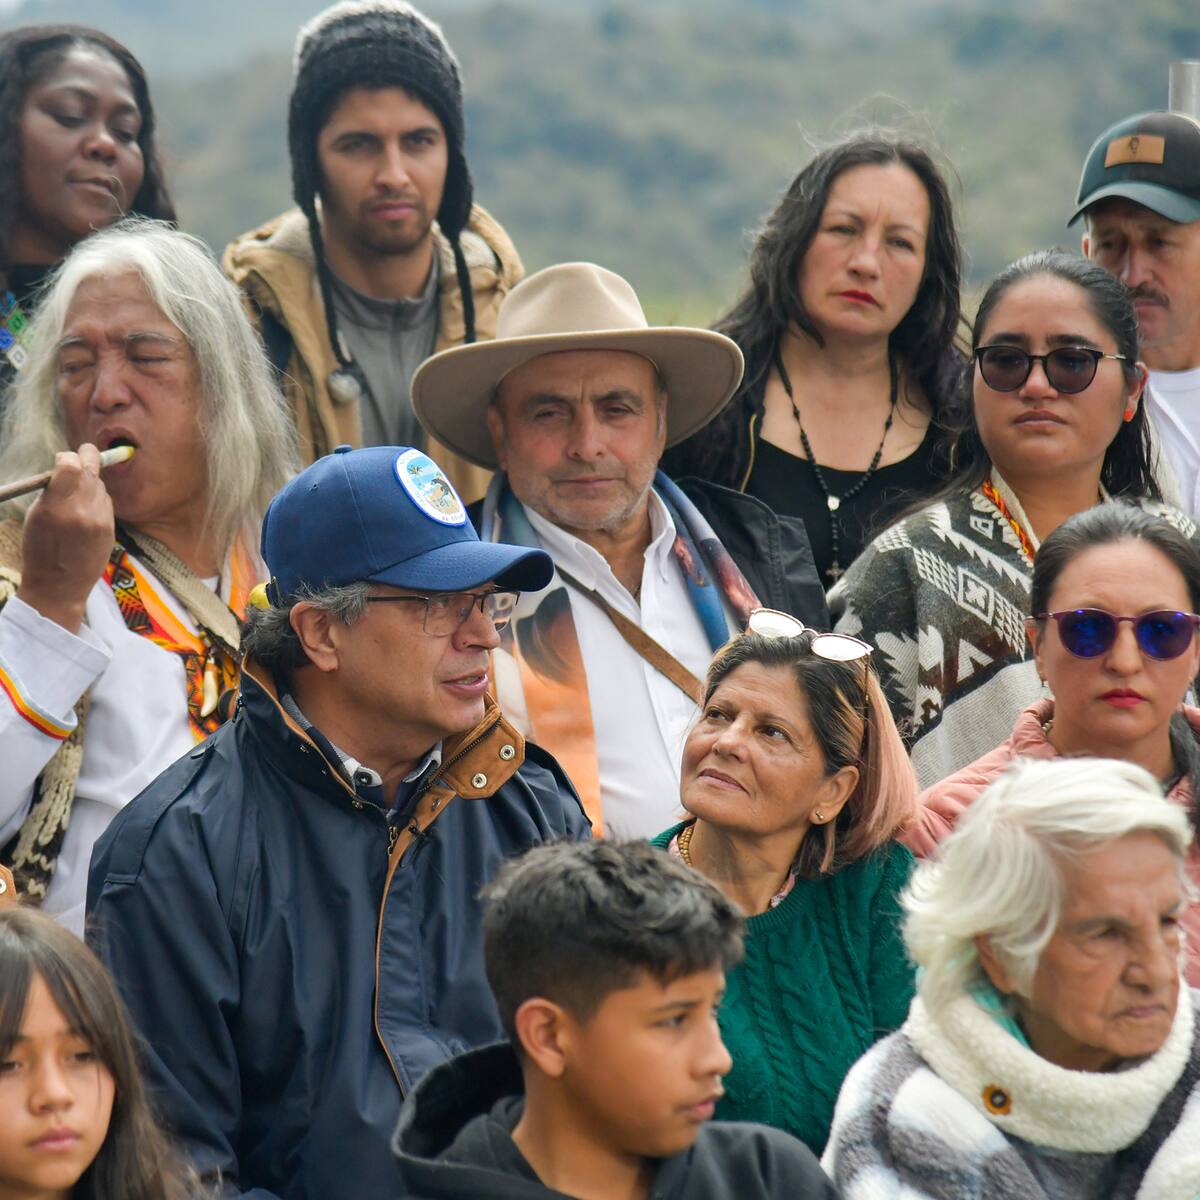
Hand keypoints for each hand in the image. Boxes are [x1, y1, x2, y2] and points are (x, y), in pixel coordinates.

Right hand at [16, 446, 114, 632]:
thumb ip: (53, 490)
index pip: (70, 464)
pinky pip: (106, 502)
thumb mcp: (36, 516)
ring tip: (77, 497)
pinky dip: (97, 501)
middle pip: (91, 469)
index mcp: (56, 507)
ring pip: (100, 485)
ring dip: (90, 483)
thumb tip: (67, 468)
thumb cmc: (41, 549)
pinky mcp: (112, 528)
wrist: (60, 585)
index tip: (63, 460)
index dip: (67, 457)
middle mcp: (82, 511)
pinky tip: (86, 513)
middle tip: (84, 452)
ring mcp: (100, 520)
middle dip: (86, 458)